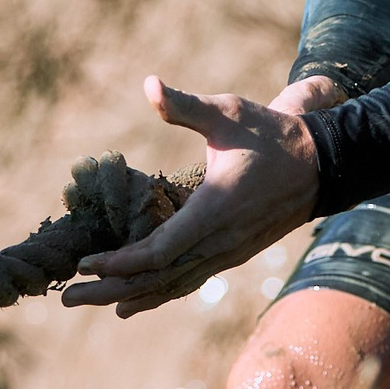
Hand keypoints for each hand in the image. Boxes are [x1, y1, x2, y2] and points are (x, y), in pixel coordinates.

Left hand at [61, 76, 326, 316]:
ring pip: (172, 286)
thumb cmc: (270, 134)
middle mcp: (220, 241)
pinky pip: (189, 282)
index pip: (160, 251)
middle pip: (158, 278)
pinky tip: (131, 304)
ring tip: (89, 303)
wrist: (322, 164)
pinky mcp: (232, 255)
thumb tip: (149, 85)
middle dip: (111, 288)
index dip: (120, 261)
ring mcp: (228, 252)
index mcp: (215, 209)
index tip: (84, 262)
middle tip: (67, 299)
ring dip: (130, 296)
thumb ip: (184, 105)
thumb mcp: (228, 112)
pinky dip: (157, 295)